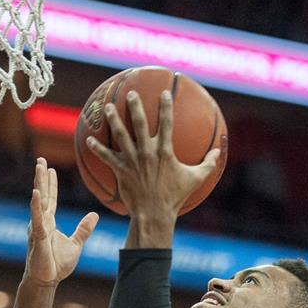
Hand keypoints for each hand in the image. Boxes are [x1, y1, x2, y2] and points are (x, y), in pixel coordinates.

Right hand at [25, 157, 97, 286]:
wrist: (47, 280)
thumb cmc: (58, 264)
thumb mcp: (76, 244)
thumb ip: (84, 229)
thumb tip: (95, 215)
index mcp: (49, 223)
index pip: (50, 199)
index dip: (50, 184)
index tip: (49, 168)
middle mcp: (41, 222)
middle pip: (43, 195)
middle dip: (41, 177)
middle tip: (40, 159)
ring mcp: (38, 228)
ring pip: (39, 202)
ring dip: (39, 184)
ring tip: (38, 168)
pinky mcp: (37, 237)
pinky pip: (37, 219)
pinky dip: (36, 206)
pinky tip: (36, 193)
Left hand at [88, 89, 220, 219]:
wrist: (155, 213)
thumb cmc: (175, 197)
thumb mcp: (196, 179)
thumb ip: (208, 164)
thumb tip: (219, 152)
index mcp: (165, 151)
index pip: (167, 122)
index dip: (166, 106)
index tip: (164, 93)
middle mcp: (147, 152)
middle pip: (139, 123)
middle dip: (135, 106)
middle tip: (131, 94)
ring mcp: (132, 160)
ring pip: (120, 135)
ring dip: (113, 119)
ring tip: (108, 107)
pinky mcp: (121, 171)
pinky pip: (107, 157)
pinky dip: (97, 148)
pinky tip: (88, 139)